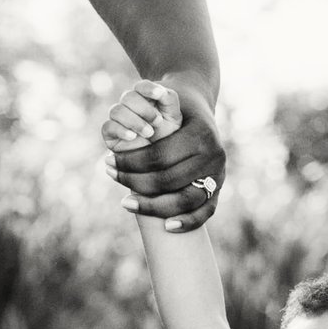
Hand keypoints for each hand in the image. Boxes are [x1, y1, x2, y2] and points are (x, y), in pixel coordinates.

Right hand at [102, 79, 180, 152]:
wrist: (161, 156)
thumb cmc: (168, 134)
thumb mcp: (173, 115)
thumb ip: (169, 99)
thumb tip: (159, 91)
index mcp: (143, 98)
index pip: (141, 86)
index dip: (148, 88)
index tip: (159, 94)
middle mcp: (128, 105)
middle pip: (128, 96)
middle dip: (144, 109)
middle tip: (158, 122)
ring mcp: (117, 119)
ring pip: (116, 110)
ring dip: (134, 121)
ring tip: (149, 133)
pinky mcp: (109, 133)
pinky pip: (107, 126)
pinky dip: (121, 130)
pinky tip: (132, 136)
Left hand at [105, 77, 224, 231]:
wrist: (200, 108)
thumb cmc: (175, 106)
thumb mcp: (162, 101)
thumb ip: (144, 116)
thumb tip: (117, 134)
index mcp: (201, 135)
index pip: (159, 156)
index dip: (130, 162)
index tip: (108, 162)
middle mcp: (214, 155)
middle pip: (168, 179)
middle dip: (134, 182)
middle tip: (111, 176)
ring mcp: (219, 174)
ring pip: (184, 199)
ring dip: (152, 206)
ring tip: (125, 202)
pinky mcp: (219, 189)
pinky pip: (205, 212)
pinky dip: (187, 222)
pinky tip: (166, 227)